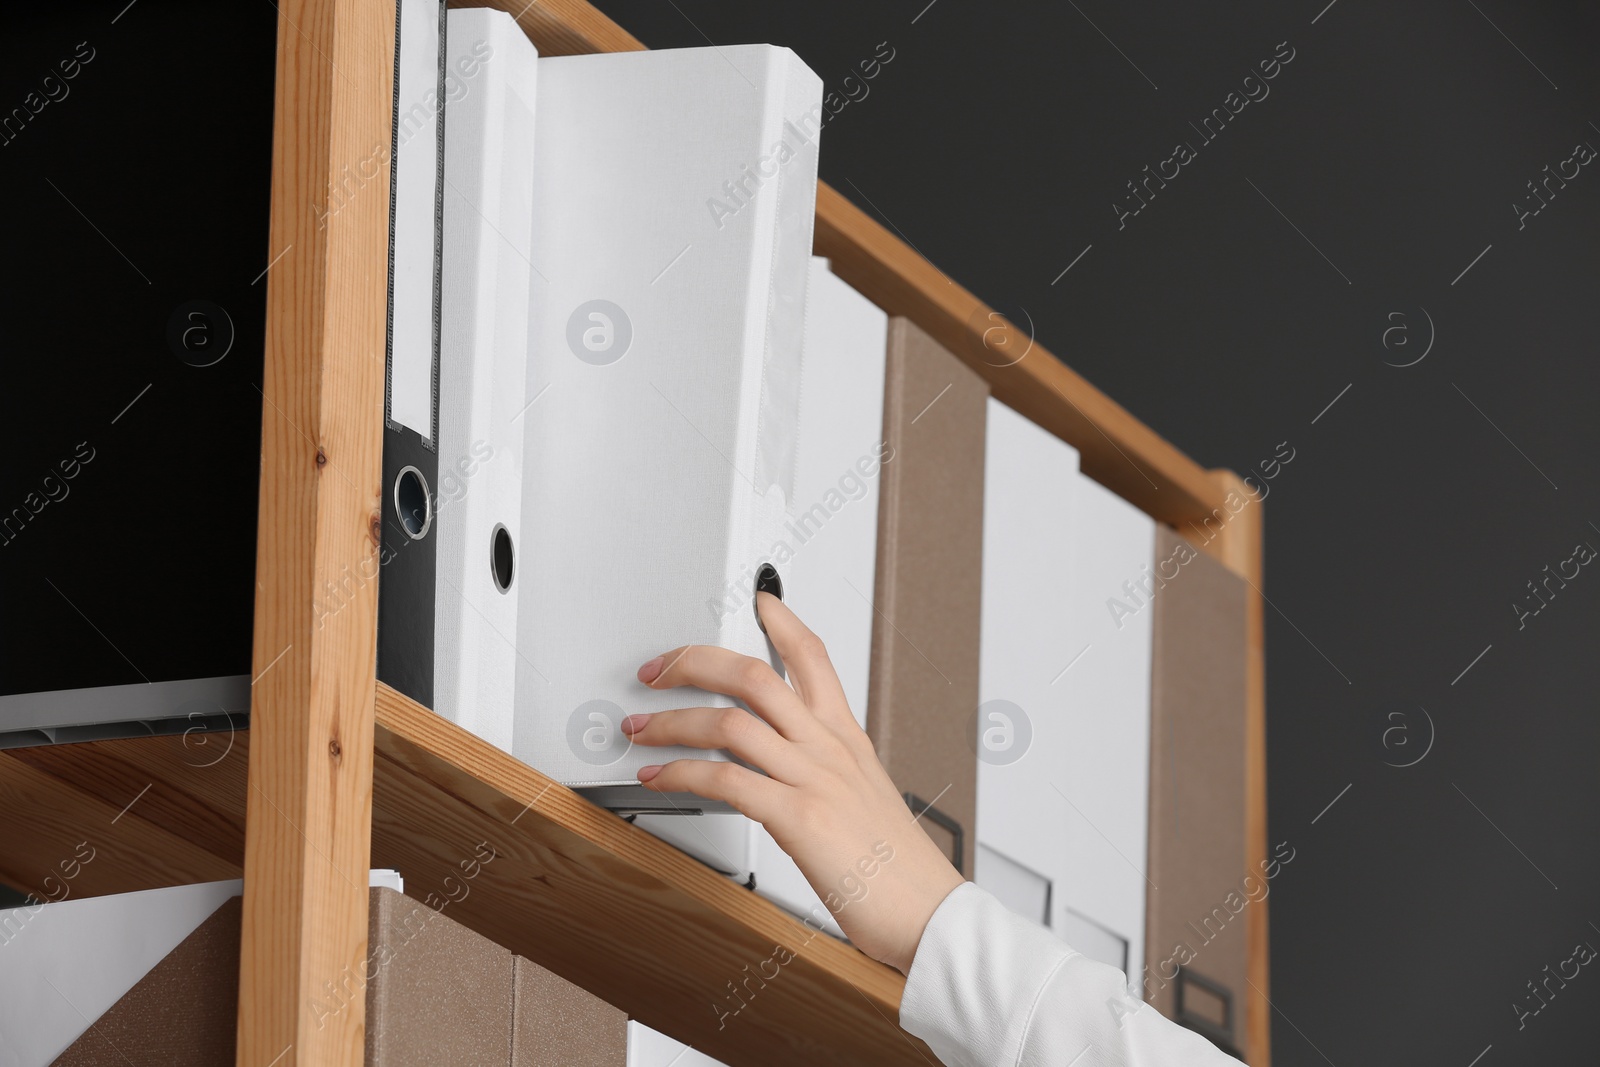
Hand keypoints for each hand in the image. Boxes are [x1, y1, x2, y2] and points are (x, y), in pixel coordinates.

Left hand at [622, 591, 964, 973]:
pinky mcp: (798, 817)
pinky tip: (659, 776)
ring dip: (671, 720)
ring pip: (730, 722)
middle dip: (693, 662)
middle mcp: (829, 748)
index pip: (813, 657)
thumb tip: (788, 766)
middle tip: (656, 669)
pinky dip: (680, 772)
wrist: (928, 913)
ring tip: (640, 728)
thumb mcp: (866, 799)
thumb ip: (827, 772)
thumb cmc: (896, 868)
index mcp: (847, 739)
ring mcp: (814, 779)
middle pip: (754, 674)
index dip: (782, 621)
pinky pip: (725, 779)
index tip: (758, 599)